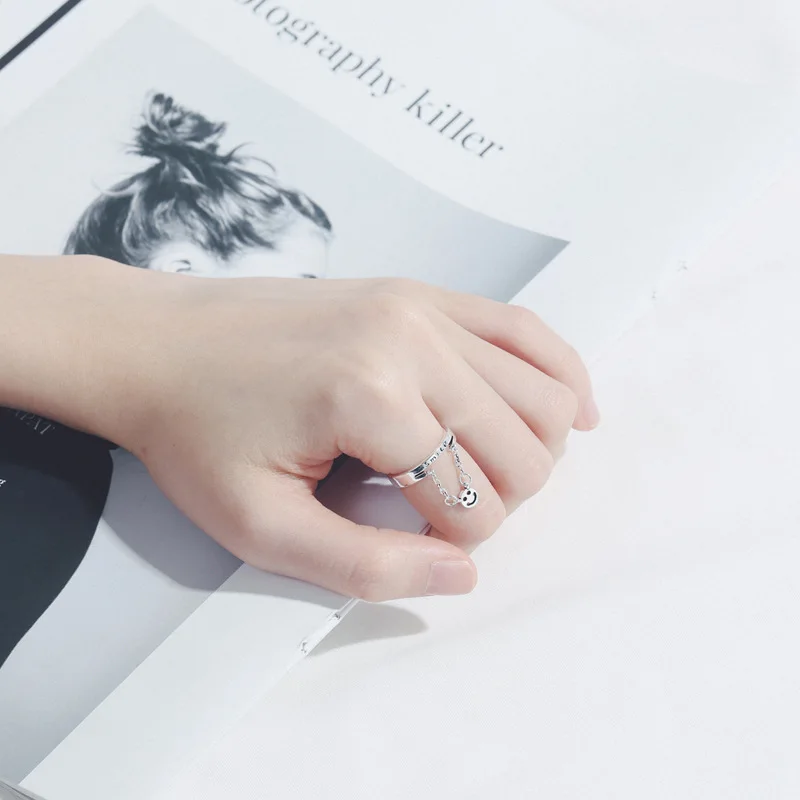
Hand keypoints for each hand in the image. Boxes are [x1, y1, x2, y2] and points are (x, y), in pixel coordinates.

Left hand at [2, 257, 597, 600]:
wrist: (157, 342)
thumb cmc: (198, 433)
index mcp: (369, 398)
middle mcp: (410, 338)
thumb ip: (367, 567)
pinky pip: (525, 329)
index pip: (472, 499)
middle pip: (525, 446)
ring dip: (534, 449)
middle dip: (501, 499)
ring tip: (486, 470)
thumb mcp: (262, 528)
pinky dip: (561, 375)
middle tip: (443, 510)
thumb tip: (463, 577)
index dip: (454, 541)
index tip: (411, 540)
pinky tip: (571, 409)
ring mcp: (422, 305)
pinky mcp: (423, 292)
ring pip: (543, 391)